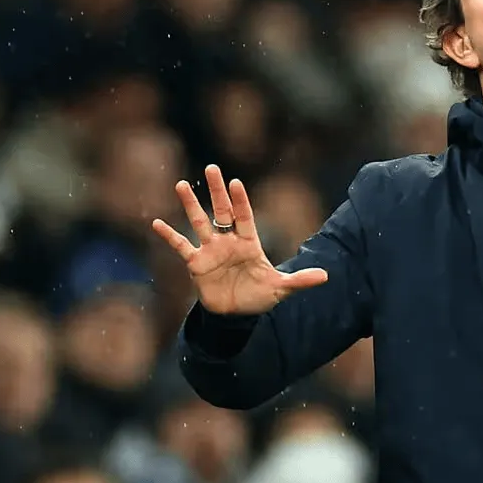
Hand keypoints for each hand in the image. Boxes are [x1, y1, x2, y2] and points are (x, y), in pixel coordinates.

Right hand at [151, 165, 327, 314]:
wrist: (236, 315)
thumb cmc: (259, 296)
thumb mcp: (281, 288)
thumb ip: (300, 280)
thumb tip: (326, 276)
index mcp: (249, 243)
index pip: (244, 217)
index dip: (240, 201)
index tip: (235, 183)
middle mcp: (229, 242)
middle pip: (222, 211)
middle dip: (217, 191)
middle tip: (212, 167)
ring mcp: (211, 251)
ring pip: (199, 222)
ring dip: (191, 204)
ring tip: (182, 184)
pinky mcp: (196, 264)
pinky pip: (181, 246)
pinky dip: (169, 236)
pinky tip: (156, 223)